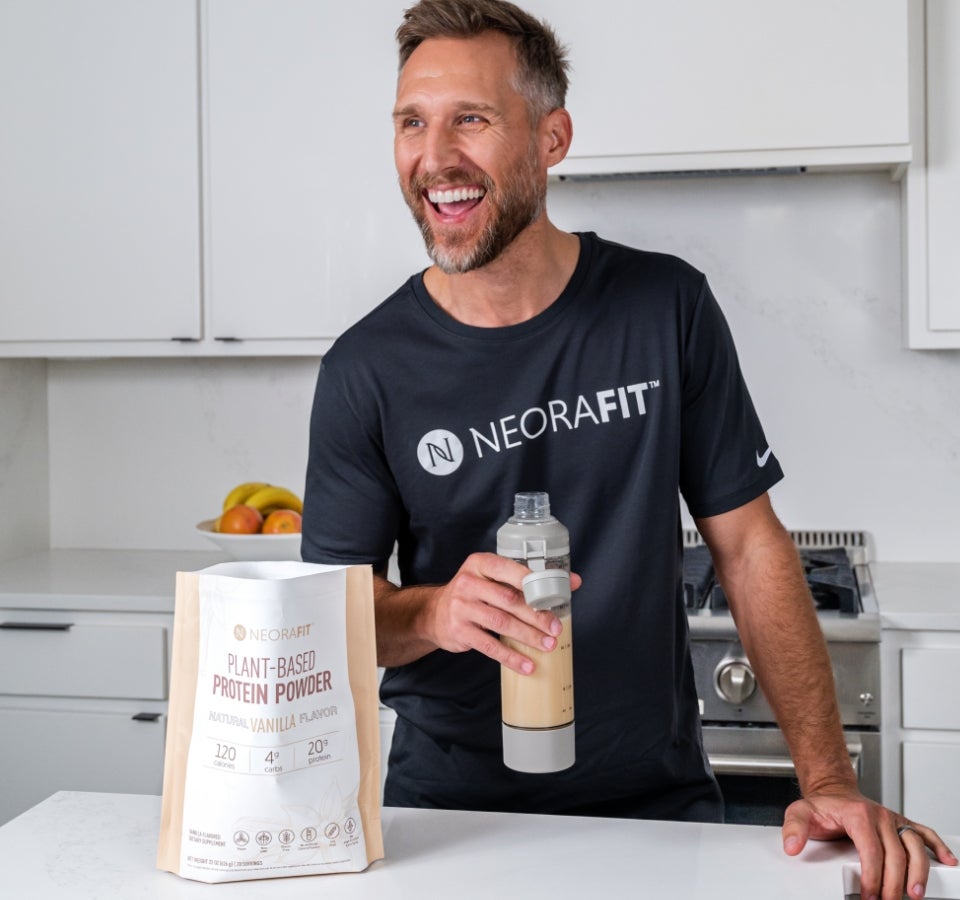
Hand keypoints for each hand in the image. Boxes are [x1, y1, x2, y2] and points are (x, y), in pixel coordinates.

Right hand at [424, 552, 580, 673]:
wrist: (434, 613)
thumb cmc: (473, 593)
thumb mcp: (492, 579)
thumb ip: (526, 579)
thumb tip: (572, 582)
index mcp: (479, 564)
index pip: (509, 569)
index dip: (533, 581)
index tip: (555, 592)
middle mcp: (468, 583)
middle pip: (509, 599)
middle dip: (536, 615)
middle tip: (556, 628)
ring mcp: (462, 607)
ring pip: (501, 623)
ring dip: (528, 636)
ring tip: (547, 645)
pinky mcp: (460, 631)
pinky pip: (489, 646)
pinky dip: (511, 657)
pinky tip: (527, 665)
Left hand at [782, 785, 957, 899]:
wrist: (833, 791)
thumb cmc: (822, 806)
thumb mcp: (801, 812)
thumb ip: (794, 828)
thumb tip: (791, 846)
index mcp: (859, 815)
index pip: (871, 851)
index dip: (872, 877)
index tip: (868, 895)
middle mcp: (881, 817)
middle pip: (896, 855)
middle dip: (894, 884)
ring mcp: (894, 820)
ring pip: (915, 846)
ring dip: (919, 872)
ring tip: (915, 894)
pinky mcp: (902, 824)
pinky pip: (924, 833)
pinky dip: (938, 847)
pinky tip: (947, 862)